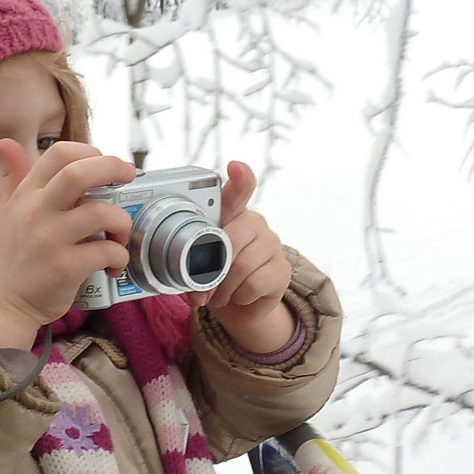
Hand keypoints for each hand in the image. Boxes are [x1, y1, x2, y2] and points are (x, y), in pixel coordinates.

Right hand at [0, 141, 136, 349]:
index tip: (104, 162)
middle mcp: (37, 212)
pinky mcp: (66, 268)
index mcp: (26, 195)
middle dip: (113, 168)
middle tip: (129, 176)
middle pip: (80, 173)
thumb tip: (7, 143)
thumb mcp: (6, 212)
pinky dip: (120, 256)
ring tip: (120, 236)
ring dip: (123, 222)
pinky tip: (114, 265)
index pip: (59, 154)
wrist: (3, 305)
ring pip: (103, 213)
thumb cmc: (11, 258)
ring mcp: (51, 240)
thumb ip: (13, 177)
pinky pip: (107, 251)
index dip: (89, 151)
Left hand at [195, 161, 294, 354]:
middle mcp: (255, 223)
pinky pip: (255, 283)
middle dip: (213, 270)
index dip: (240, 179)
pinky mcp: (282, 269)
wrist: (239, 307)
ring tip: (220, 295)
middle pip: (232, 240)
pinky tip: (239, 296)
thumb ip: (192, 265)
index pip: (239, 191)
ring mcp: (272, 244)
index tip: (236, 167)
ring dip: (224, 288)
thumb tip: (191, 283)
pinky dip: (240, 296)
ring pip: (241, 265)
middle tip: (205, 287)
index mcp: (231, 215)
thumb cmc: (216, 278)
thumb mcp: (198, 265)